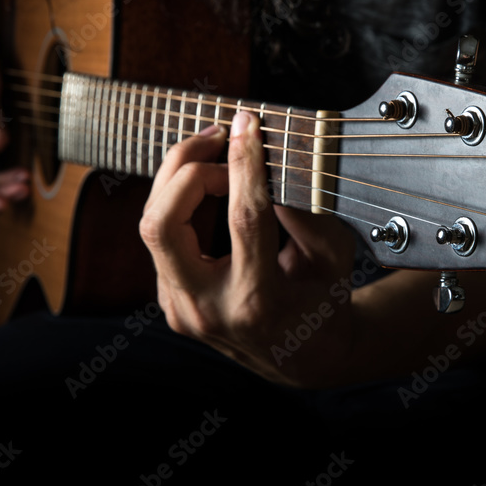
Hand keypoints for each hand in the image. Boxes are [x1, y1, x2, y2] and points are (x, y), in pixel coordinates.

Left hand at [139, 112, 357, 387]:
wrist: (303, 360)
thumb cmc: (324, 303)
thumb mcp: (333, 258)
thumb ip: (307, 212)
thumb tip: (271, 163)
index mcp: (258, 302)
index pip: (244, 219)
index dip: (245, 164)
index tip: (248, 125)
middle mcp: (208, 309)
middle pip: (162, 225)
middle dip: (186, 168)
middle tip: (220, 138)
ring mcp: (181, 309)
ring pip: (152, 227)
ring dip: (177, 179)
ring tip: (212, 151)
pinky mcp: (169, 300)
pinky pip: (161, 239)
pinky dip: (180, 201)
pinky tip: (207, 182)